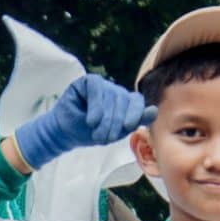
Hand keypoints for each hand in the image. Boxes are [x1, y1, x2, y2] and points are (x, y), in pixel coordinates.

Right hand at [15, 75, 149, 169]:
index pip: (136, 101)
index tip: (129, 126)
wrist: (65, 133)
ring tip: (97, 133)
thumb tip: (154, 111)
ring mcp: (101, 85)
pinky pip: (96, 88)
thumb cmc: (89, 133)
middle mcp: (115, 91)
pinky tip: (91, 120)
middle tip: (106, 138)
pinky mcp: (86, 81)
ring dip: (104, 118)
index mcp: (125, 102)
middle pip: (123, 100)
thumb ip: (135, 121)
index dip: (136, 112)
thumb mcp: (115, 132)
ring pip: (110, 95)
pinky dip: (95, 105)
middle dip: (115, 122)